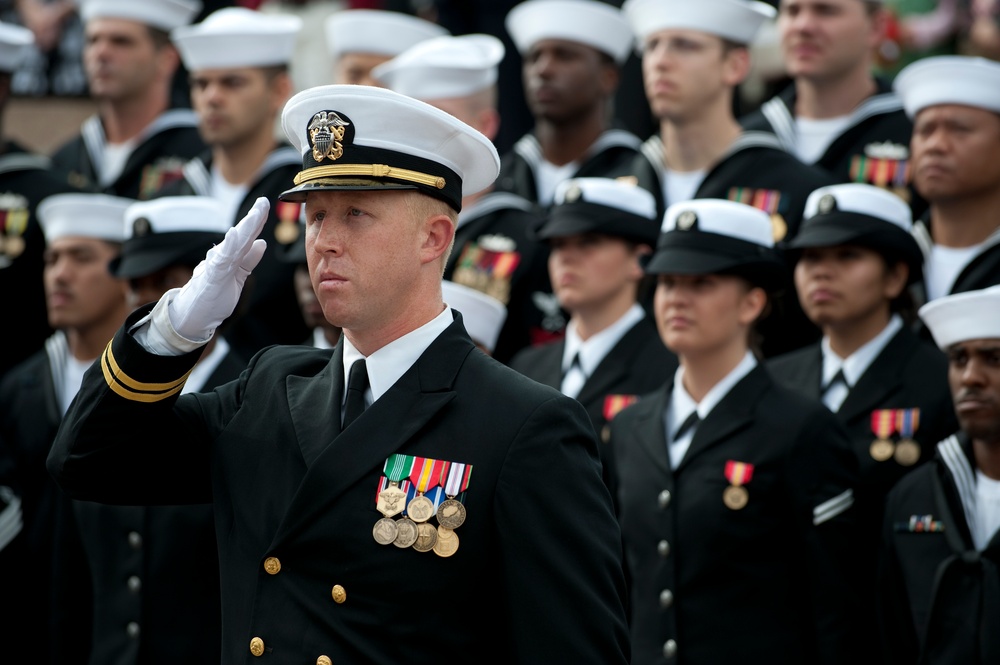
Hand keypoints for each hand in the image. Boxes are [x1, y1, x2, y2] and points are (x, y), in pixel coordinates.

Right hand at [167, 197, 268, 341]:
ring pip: (234, 244)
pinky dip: (228, 246)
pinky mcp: (211, 277)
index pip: (247, 237)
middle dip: (253, 218)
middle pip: (242, 236)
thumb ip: (248, 261)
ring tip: (254, 214)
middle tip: (263, 201)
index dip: (257, 221)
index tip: (265, 204)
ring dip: (244, 228)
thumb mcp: (237, 277)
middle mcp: (223, 257)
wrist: (193, 316)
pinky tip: (234, 233)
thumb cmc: (213, 296)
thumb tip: (261, 243)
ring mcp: (216, 266)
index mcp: (231, 257)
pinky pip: (221, 260)